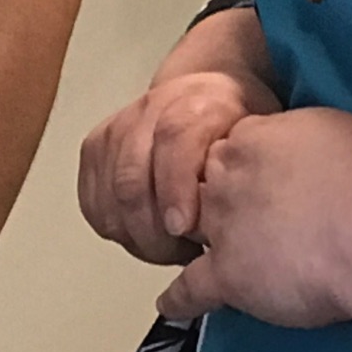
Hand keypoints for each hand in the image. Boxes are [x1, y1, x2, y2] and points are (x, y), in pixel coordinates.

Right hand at [77, 68, 260, 263]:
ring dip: (137, 236)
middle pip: (132, 179)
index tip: (183, 229)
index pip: (174, 139)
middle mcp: (150, 109)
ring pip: (110, 197)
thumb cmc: (235, 125)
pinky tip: (143, 235)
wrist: (204, 95)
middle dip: (153, 231)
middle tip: (183, 256)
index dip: (175, 188)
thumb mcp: (258, 139)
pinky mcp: (94, 148)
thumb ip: (248, 170)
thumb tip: (242, 223)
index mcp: (198, 103)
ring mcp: (117, 128)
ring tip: (169, 248)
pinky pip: (92, 202)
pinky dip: (115, 228)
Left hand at [156, 107, 351, 326]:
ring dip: (196, 240)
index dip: (237, 167)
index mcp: (249, 138)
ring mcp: (221, 228)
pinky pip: (191, 289)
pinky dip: (178, 300)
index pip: (225, 149)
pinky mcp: (226, 276)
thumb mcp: (327, 129)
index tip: (253, 179)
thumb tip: (296, 153)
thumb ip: (297, 140)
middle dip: (213, 199)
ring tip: (196, 252)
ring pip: (193, 232)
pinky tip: (168, 307)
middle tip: (238, 217)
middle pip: (201, 187)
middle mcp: (225, 179)